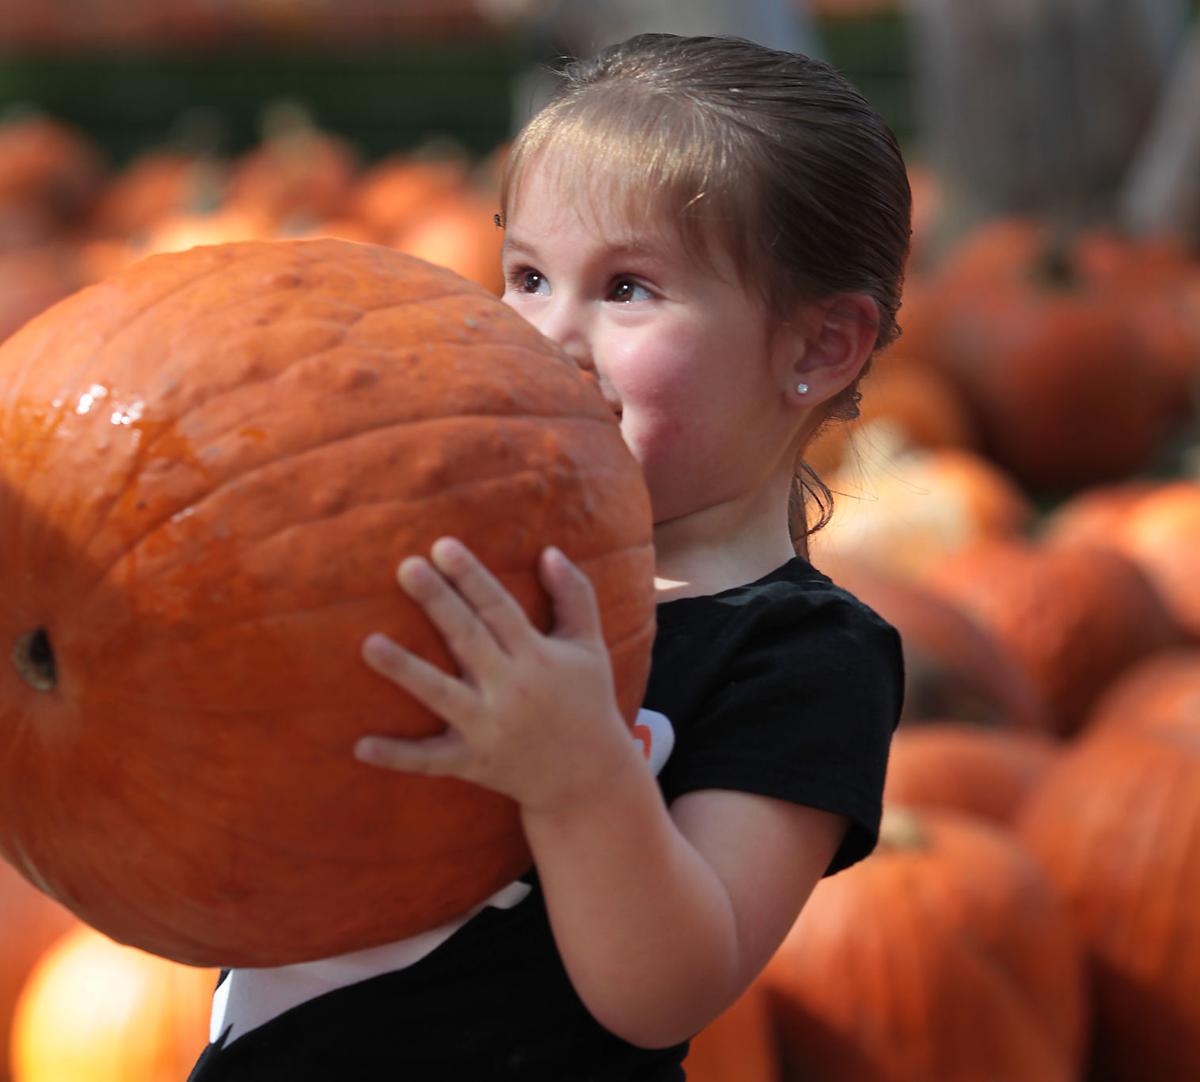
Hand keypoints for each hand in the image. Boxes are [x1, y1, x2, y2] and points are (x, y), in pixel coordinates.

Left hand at [354, 538, 640, 813]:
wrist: (590, 779)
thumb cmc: (587, 701)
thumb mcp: (589, 645)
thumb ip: (574, 595)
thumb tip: (549, 551)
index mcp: (537, 656)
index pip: (499, 608)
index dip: (471, 577)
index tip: (442, 546)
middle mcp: (511, 689)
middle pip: (467, 638)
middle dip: (437, 602)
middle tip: (406, 568)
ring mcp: (488, 729)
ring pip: (440, 695)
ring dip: (405, 670)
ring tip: (369, 644)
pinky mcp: (472, 763)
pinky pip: (430, 760)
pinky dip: (397, 756)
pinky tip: (360, 745)